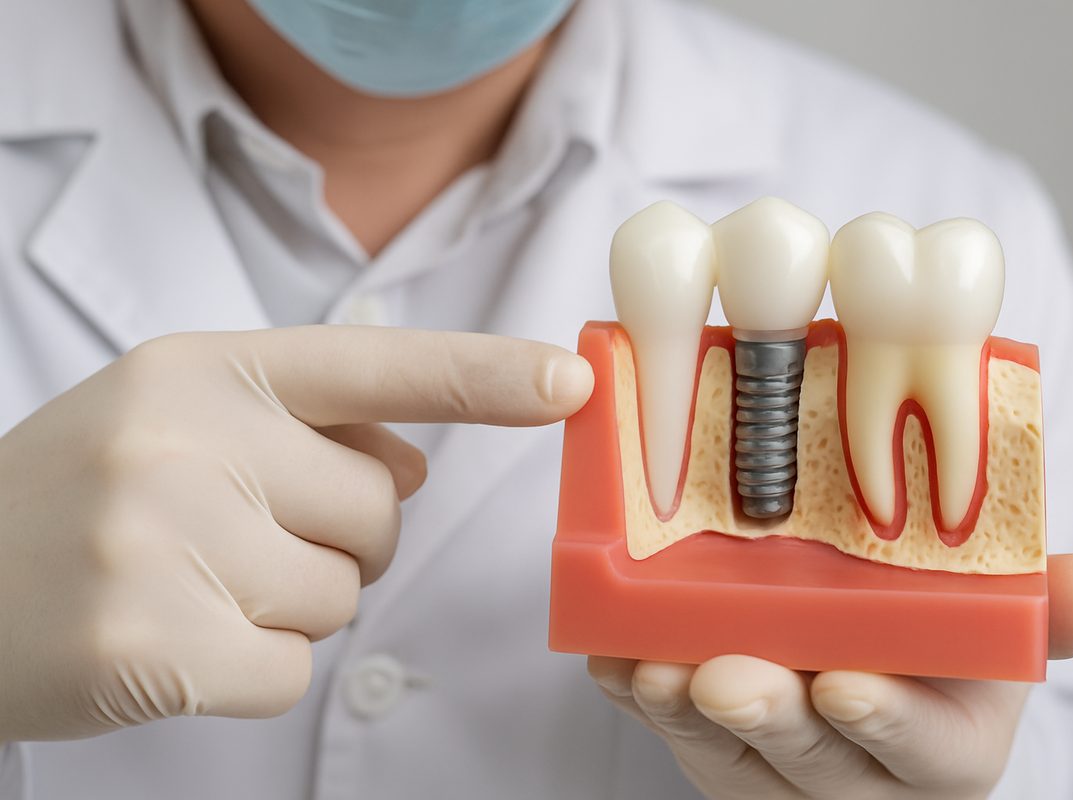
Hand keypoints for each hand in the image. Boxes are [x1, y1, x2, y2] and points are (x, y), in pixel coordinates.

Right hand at [0, 327, 592, 742]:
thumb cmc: (82, 493)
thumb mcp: (179, 418)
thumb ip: (308, 425)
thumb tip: (420, 461)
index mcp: (204, 368)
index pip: (377, 363)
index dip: (485, 373)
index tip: (573, 379)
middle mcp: (188, 438)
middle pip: (382, 508)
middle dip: (339, 535)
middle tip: (237, 535)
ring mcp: (165, 540)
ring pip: (341, 593)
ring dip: (290, 603)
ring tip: (192, 581)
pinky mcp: (154, 645)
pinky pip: (289, 668)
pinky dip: (249, 667)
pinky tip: (173, 638)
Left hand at [588, 554, 1072, 799]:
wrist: (866, 664)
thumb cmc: (933, 651)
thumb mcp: (995, 631)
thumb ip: (1043, 610)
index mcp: (942, 742)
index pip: (924, 752)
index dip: (888, 724)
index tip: (848, 685)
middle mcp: (854, 766)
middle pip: (808, 758)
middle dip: (768, 718)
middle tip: (727, 676)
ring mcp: (772, 761)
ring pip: (724, 751)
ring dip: (681, 711)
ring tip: (649, 666)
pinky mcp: (708, 742)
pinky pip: (663, 729)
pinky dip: (632, 694)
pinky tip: (608, 657)